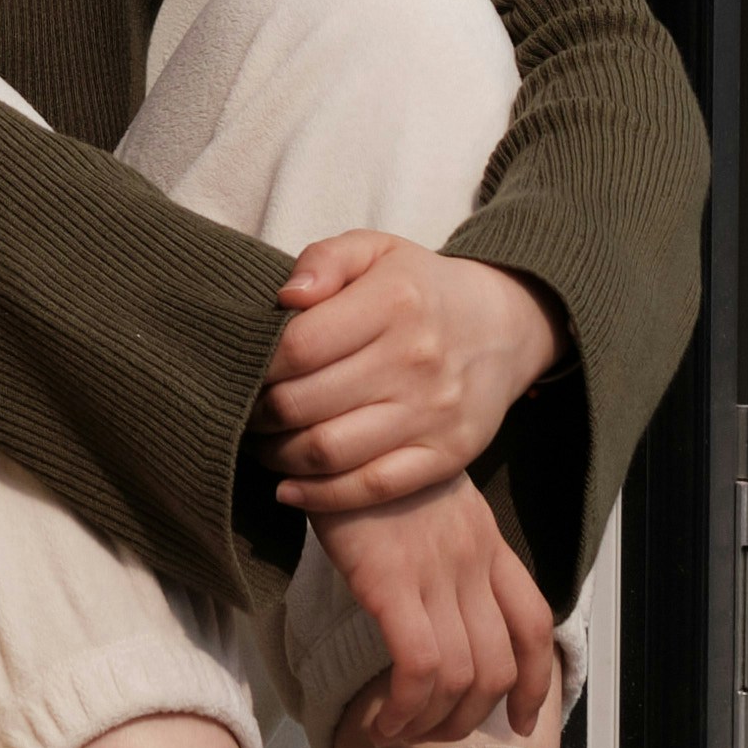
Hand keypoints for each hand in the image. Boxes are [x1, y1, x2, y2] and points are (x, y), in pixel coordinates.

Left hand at [261, 232, 566, 518]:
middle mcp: (416, 359)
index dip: (256, 364)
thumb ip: (325, 260)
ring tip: (264, 445)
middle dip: (258, 415)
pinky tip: (288, 489)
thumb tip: (286, 298)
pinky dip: (319, 496)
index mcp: (395, 301)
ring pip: (328, 451)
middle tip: (245, 412)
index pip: (298, 346)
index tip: (244, 368)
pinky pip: (371, 488)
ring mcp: (434, 413)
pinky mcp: (447, 456)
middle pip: (304, 403)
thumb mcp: (376, 251)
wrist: (503, 328)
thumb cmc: (418, 289)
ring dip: (278, 456)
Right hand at [319, 479, 562, 747]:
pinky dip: (406, 706)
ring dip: (432, 722)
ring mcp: (436, 571)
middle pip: (502, 664)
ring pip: (463, 676)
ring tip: (397, 730)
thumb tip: (440, 608)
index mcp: (487, 543)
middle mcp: (473, 560)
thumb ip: (447, 549)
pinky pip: (420, 664)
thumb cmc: (369, 469)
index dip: (536, 681)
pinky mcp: (391, 580)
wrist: (334, 430)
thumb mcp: (429, 503)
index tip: (519, 720)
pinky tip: (381, 719)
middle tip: (434, 733)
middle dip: (472, 718)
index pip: (535, 622)